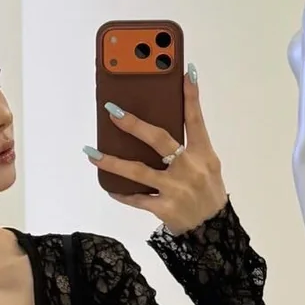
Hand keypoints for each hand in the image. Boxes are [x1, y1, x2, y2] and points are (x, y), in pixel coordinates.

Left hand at [89, 69, 227, 234]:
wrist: (213, 232)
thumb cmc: (207, 194)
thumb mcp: (207, 167)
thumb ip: (188, 149)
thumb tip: (155, 130)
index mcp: (204, 154)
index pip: (196, 120)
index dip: (191, 96)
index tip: (185, 72)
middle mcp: (190, 168)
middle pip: (159, 140)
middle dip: (133, 125)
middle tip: (112, 112)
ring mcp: (176, 189)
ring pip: (138, 171)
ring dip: (112, 161)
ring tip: (91, 153)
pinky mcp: (164, 208)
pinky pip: (137, 198)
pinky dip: (122, 193)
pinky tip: (109, 187)